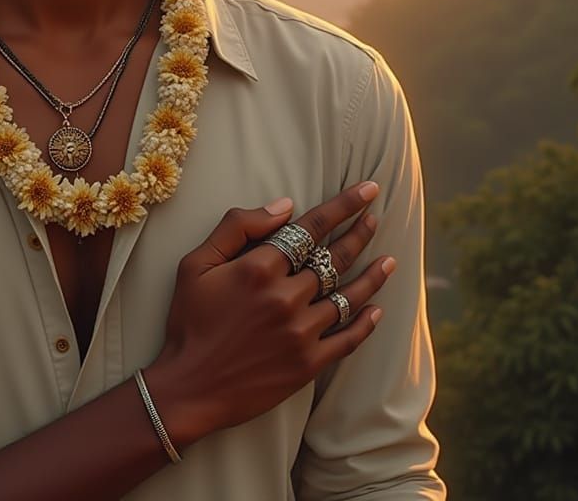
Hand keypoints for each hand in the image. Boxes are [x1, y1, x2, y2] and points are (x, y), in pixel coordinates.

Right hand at [146, 182, 394, 445]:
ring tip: (388, 260)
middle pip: (334, 259)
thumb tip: (285, 206)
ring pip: (348, 297)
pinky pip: (348, 339)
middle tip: (375, 217)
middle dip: (359, 234)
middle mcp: (285, 297)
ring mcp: (300, 333)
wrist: (190, 387)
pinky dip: (366, 323)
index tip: (368, 190)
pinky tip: (376, 309)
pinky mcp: (308, 364)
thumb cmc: (189, 320)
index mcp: (258, 268)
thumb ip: (237, 227)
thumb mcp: (195, 263)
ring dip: (371, 275)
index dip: (343, 206)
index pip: (310, 228)